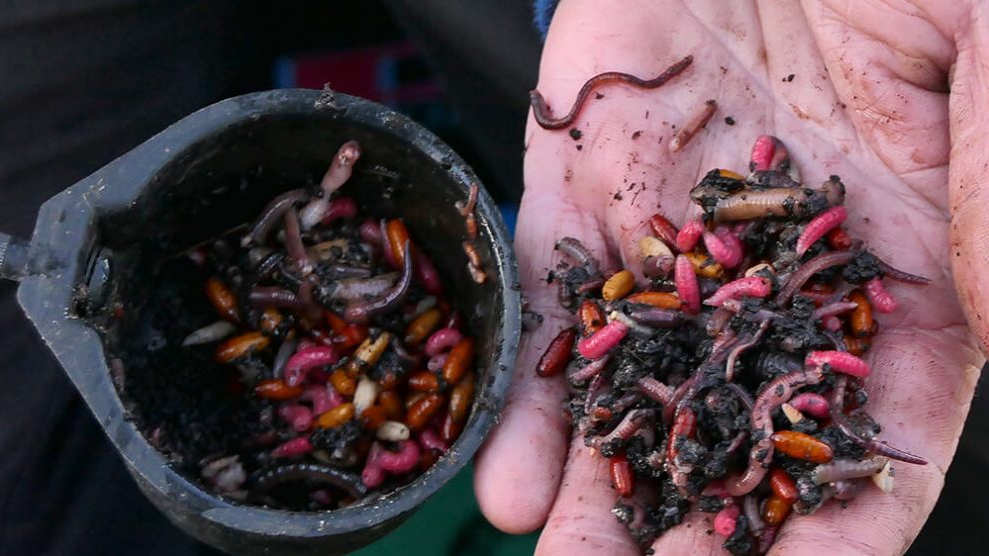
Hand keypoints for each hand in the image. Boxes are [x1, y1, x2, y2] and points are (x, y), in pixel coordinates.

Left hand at [473, 1, 988, 553]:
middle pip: (735, 434)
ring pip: (633, 391)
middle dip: (698, 536)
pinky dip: (529, 392)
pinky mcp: (582, 186)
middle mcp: (774, 276)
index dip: (845, 525)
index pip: (876, 436)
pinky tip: (505, 481)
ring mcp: (670, 236)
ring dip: (599, 495)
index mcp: (901, 269)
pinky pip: (551, 302)